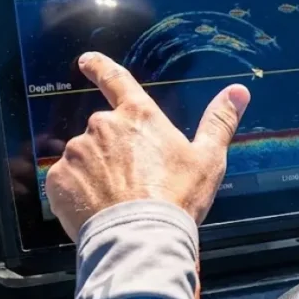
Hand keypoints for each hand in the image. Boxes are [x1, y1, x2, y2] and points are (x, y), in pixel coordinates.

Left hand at [45, 52, 249, 240]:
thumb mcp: (208, 159)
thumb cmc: (176, 198)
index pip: (115, 79)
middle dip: (114, 150)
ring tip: (118, 199)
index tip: (86, 60)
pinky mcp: (59, 179)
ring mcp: (78, 152)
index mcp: (138, 115)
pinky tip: (97, 207)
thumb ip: (219, 121)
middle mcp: (103, 126)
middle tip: (134, 180)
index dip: (100, 66)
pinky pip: (66, 180)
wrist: (141, 238)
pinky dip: (79, 191)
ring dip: (96, 171)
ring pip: (85, 156)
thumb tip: (238, 92)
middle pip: (105, 130)